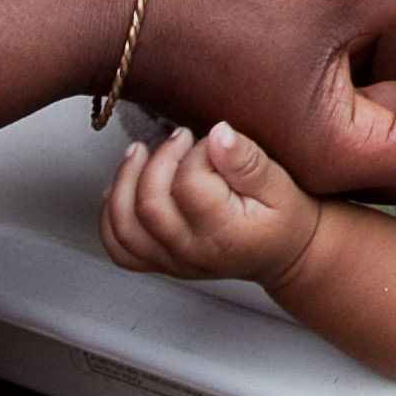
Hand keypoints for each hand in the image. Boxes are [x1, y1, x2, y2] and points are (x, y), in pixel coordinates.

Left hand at [102, 121, 323, 287]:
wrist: (283, 252)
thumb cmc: (283, 217)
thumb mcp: (280, 183)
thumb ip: (248, 160)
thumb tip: (218, 135)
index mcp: (225, 234)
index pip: (188, 187)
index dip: (195, 154)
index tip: (212, 141)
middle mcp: (192, 253)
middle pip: (150, 206)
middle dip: (158, 160)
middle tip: (180, 136)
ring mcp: (171, 261)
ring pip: (125, 228)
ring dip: (124, 182)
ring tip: (139, 152)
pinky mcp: (159, 261)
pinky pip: (120, 246)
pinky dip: (111, 216)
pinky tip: (121, 187)